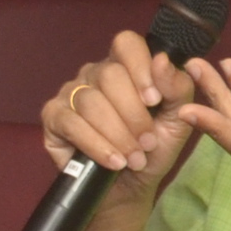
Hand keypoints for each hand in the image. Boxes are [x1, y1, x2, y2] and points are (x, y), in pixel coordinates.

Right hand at [37, 30, 201, 206]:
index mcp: (126, 67)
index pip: (127, 44)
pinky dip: (96, 144)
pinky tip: (113, 161)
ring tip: (134, 158)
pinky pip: (71, 123)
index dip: (140, 67)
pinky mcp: (53, 117)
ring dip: (118, 134)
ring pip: (91, 101)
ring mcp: (71, 93)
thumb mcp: (177, 120)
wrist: (131, 187)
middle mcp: (95, 74)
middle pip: (110, 75)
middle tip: (148, 143)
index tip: (155, 100)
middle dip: (134, 114)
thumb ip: (177, 89)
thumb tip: (162, 60)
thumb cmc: (152, 149)